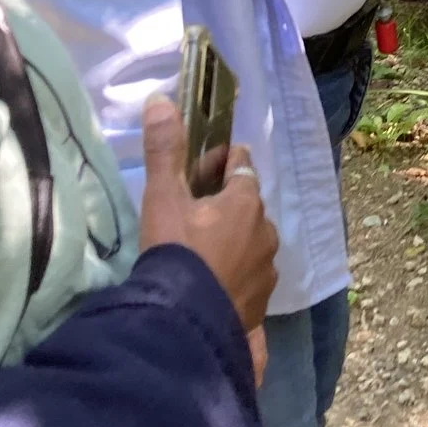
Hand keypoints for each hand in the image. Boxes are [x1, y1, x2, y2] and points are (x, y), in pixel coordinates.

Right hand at [137, 94, 278, 336]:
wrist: (183, 326)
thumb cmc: (174, 253)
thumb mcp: (163, 199)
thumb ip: (164, 150)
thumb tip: (160, 100)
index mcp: (246, 203)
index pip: (242, 167)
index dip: (221, 163)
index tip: (201, 169)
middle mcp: (266, 233)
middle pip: (249, 207)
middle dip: (227, 206)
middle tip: (193, 213)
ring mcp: (266, 272)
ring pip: (252, 245)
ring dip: (233, 243)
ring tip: (202, 253)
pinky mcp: (260, 305)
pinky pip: (249, 281)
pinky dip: (235, 278)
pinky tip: (214, 287)